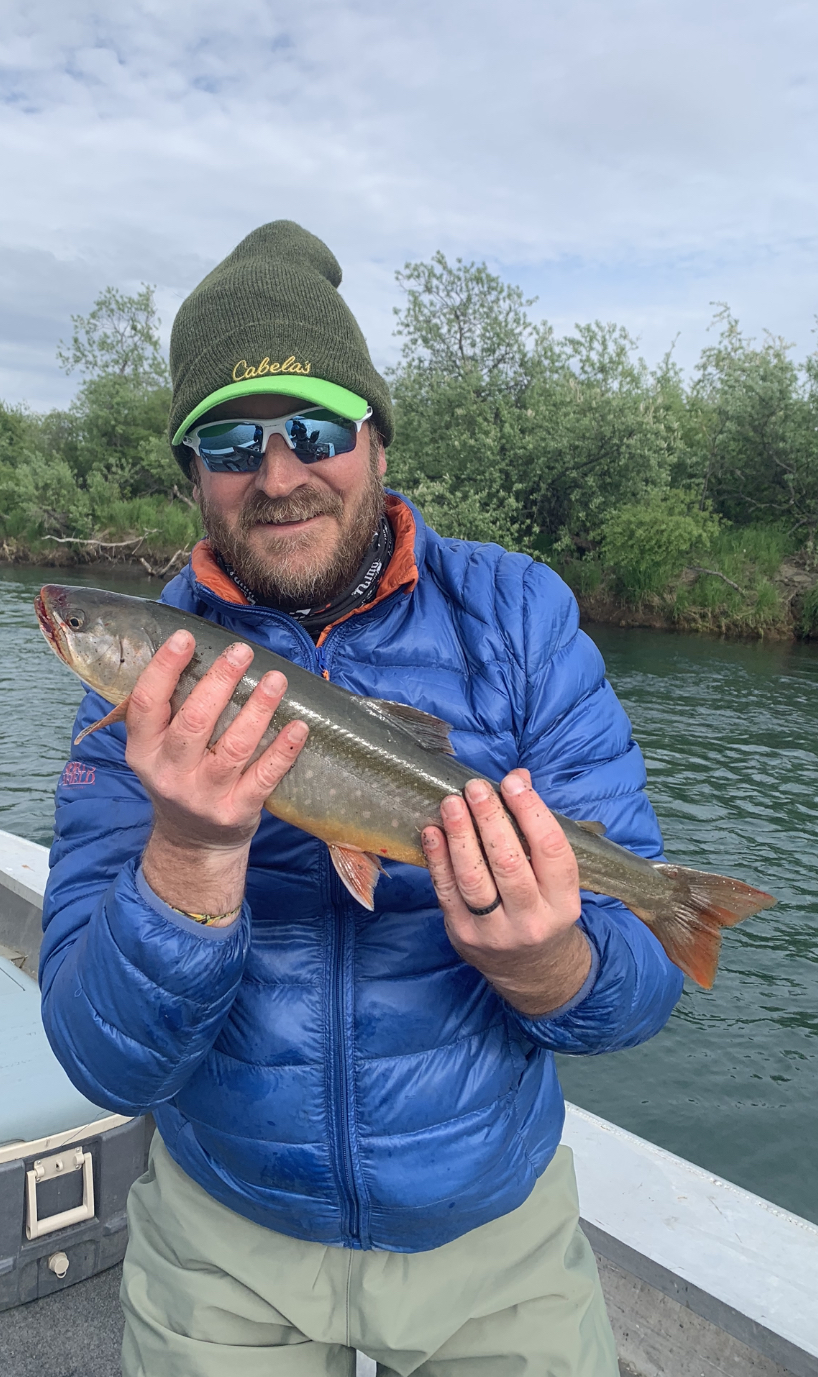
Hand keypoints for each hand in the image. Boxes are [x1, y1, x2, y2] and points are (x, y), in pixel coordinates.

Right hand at [125, 629, 307, 920]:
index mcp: (144, 751)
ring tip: (277, 680)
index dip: (164, 668)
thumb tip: (200, 652)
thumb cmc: (180, 778)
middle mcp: (170, 773)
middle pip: (194, 722)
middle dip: (219, 682)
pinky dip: (283, 751)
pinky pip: (264, 777)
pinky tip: (298, 727)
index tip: (185, 637)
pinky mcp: (237, 812)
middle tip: (242, 651)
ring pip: (234, 747)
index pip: (147, 704)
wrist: (192, 843)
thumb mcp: (157, 751)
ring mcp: (204, 795)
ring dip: (258, 710)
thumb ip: (169, 712)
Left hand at [421, 769, 590, 1015]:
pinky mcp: (463, 934)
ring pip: (474, 878)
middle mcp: (532, 919)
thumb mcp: (556, 880)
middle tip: (475, 788)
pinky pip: (447, 891)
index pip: (550, 850)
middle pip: (508, 862)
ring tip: (451, 803)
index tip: (512, 784)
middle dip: (489, 819)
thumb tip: (517, 778)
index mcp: (563, 902)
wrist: (530, 971)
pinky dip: (438, 859)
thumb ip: (537, 830)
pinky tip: (432, 832)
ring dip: (460, 836)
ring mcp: (494, 930)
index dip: (531, 812)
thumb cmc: (543, 910)